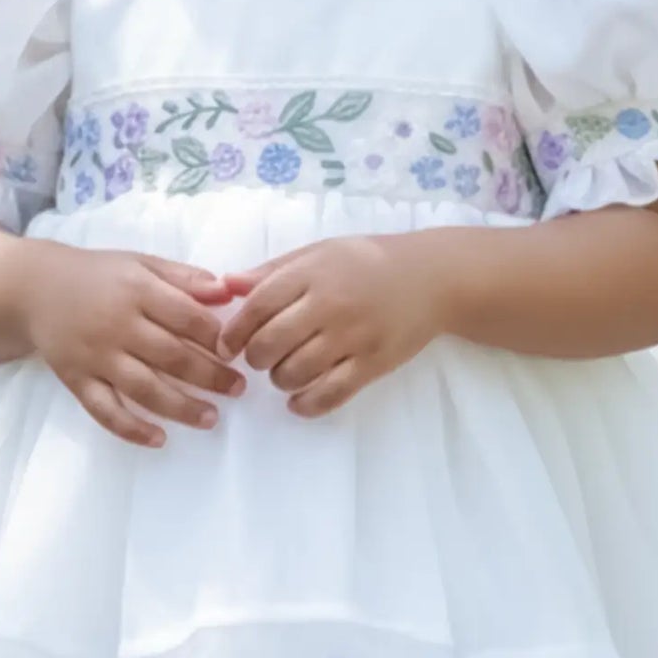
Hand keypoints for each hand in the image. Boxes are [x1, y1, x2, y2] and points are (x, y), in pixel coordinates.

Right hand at [23, 247, 245, 448]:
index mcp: (136, 290)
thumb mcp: (140, 263)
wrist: (34, 289)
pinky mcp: (77, 380)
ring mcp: (95, 356)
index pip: (187, 317)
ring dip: (181, 407)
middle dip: (210, 376)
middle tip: (239, 388)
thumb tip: (227, 291)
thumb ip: (183, 278)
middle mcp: (116, 325)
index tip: (239, 349)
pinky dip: (131, 429)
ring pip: (143, 388)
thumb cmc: (98, 275)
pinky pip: (104, 410)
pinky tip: (158, 439)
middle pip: (171, 356)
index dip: (217, 337)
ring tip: (211, 418)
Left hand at [212, 235, 448, 416]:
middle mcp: (330, 304)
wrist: (431, 278)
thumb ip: (272, 270)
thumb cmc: (368, 261)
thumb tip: (226, 285)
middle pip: (270, 344)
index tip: (225, 345)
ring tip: (284, 372)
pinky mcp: (373, 363)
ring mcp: (353, 336)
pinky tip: (299, 401)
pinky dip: (307, 404)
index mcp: (312, 273)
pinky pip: (331, 394)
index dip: (234, 331)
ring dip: (280, 380)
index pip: (258, 306)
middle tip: (259, 358)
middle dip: (255, 358)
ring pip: (296, 373)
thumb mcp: (319, 253)